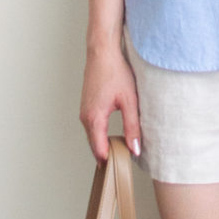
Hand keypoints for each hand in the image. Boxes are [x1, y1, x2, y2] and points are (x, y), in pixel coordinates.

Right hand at [80, 45, 141, 162]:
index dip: (110, 160)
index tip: (122, 166)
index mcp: (94, 118)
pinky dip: (99, 136)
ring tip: (119, 153)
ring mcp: (84, 111)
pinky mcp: (86, 107)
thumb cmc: (115, 72)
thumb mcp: (129, 101)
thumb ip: (132, 127)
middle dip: (106, 156)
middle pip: (94, 145)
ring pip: (92, 137)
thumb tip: (135, 148)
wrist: (103, 53)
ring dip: (103, 146)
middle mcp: (85, 117)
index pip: (100, 149)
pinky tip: (111, 137)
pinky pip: (91, 128)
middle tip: (122, 163)